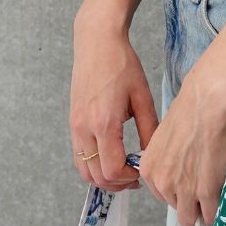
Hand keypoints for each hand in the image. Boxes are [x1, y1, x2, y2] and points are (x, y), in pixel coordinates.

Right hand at [69, 15, 157, 191]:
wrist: (96, 42)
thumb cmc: (122, 65)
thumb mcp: (143, 98)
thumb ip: (150, 130)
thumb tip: (153, 156)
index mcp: (104, 123)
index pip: (112, 169)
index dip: (129, 178)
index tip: (143, 172)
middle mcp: (84, 128)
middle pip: (96, 176)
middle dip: (117, 183)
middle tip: (135, 178)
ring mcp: (75, 126)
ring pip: (84, 170)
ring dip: (103, 177)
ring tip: (124, 171)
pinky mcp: (73, 122)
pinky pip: (79, 156)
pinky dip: (93, 165)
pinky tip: (111, 157)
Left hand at [137, 67, 225, 225]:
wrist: (206, 103)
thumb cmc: (190, 112)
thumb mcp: (164, 138)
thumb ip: (166, 160)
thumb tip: (178, 168)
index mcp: (149, 169)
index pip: (161, 195)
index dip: (178, 190)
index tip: (191, 181)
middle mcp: (162, 183)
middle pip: (175, 208)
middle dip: (189, 201)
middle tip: (204, 185)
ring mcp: (183, 189)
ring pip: (190, 217)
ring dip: (202, 208)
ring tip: (214, 191)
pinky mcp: (205, 191)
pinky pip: (211, 214)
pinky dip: (217, 209)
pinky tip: (223, 195)